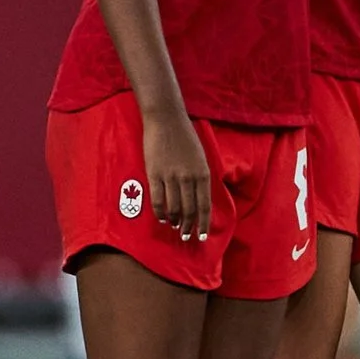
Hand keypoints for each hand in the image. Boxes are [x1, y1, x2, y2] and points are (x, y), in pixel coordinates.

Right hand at [141, 108, 211, 238]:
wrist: (166, 120)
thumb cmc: (185, 138)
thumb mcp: (201, 158)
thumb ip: (201, 178)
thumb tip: (199, 199)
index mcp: (203, 174)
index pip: (205, 205)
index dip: (203, 223)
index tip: (202, 236)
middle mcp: (189, 178)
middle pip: (189, 210)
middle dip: (189, 227)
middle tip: (187, 237)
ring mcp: (171, 177)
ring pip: (173, 208)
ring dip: (174, 222)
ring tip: (174, 228)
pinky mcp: (154, 174)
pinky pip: (158, 199)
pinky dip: (160, 212)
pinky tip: (162, 219)